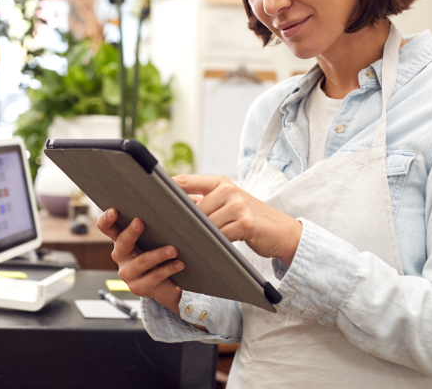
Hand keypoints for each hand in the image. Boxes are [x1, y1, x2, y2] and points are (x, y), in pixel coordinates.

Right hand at [96, 208, 184, 312]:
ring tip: (173, 249)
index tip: (114, 210)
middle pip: (121, 243)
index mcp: (121, 239)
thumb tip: (191, 197)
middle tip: (140, 222)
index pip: (106, 227)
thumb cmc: (162, 253)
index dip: (107, 219)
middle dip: (131, 232)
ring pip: (141, 262)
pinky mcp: (138, 287)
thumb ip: (169, 216)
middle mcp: (121, 256)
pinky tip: (179, 264)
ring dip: (158, 254)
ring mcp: (128, 273)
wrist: (169, 285)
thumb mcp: (160, 235)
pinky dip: (168, 269)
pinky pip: (154, 277)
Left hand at [174, 175, 302, 265]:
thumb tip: (173, 208)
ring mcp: (238, 205)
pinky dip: (213, 244)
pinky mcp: (245, 223)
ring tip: (189, 243)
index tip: (149, 200)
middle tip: (168, 233)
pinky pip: (220, 235)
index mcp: (220, 182)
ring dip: (198, 236)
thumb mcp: (228, 204)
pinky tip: (209, 249)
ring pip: (205, 224)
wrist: (282, 231)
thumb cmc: (250, 219)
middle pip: (193, 208)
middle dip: (183, 222)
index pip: (185, 181)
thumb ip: (205, 202)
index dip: (166, 190)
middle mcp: (228, 189)